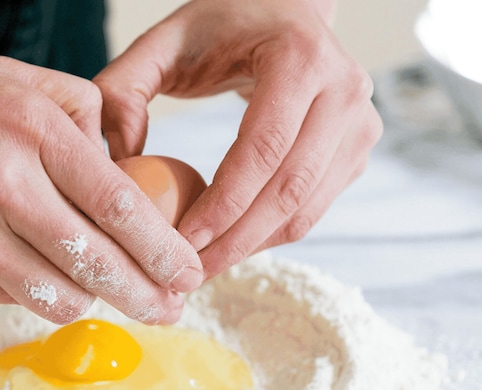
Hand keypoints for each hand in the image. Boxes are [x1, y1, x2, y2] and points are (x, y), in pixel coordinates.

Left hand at [94, 0, 382, 277]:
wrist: (282, 12)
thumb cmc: (222, 26)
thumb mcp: (163, 42)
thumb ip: (122, 90)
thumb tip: (121, 161)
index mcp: (301, 56)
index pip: (262, 149)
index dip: (222, 205)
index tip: (181, 242)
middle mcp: (345, 89)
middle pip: (288, 189)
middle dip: (235, 241)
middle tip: (188, 272)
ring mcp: (361, 123)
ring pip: (305, 210)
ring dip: (252, 247)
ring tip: (203, 266)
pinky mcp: (357, 150)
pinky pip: (312, 210)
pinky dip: (269, 236)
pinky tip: (230, 244)